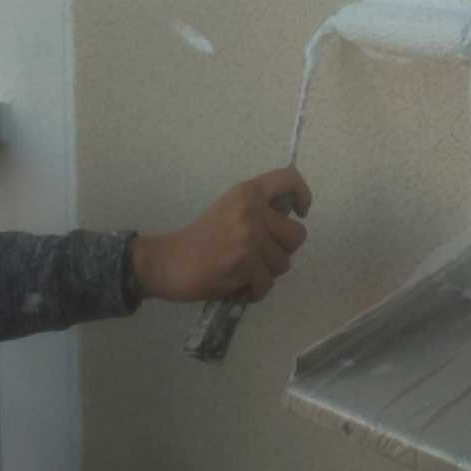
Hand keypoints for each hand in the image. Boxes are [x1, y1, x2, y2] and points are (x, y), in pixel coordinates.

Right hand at [130, 168, 311, 303]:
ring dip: (266, 273)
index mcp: (248, 192)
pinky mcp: (244, 263)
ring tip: (243, 271)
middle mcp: (252, 210)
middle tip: (259, 256)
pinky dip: (254, 291)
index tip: (300, 213)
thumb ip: (259, 211)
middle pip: (297, 235)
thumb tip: (289, 222)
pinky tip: (237, 285)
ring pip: (283, 263)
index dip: (303, 195)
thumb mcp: (230, 210)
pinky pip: (267, 283)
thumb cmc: (200, 238)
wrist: (167, 262)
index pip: (289, 179)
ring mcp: (249, 236)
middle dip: (282, 251)